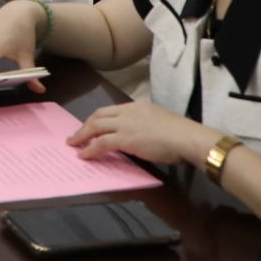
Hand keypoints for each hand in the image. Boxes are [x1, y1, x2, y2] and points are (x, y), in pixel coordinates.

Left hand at [67, 102, 212, 165]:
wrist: (187, 138)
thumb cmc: (181, 134)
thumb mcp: (160, 120)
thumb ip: (148, 122)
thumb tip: (141, 133)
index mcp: (138, 106)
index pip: (112, 110)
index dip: (99, 118)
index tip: (92, 125)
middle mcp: (128, 111)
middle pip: (99, 115)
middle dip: (86, 125)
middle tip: (77, 134)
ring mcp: (125, 124)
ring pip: (95, 126)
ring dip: (81, 135)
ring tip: (73, 144)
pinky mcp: (124, 138)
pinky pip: (100, 143)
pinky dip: (89, 149)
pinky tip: (83, 155)